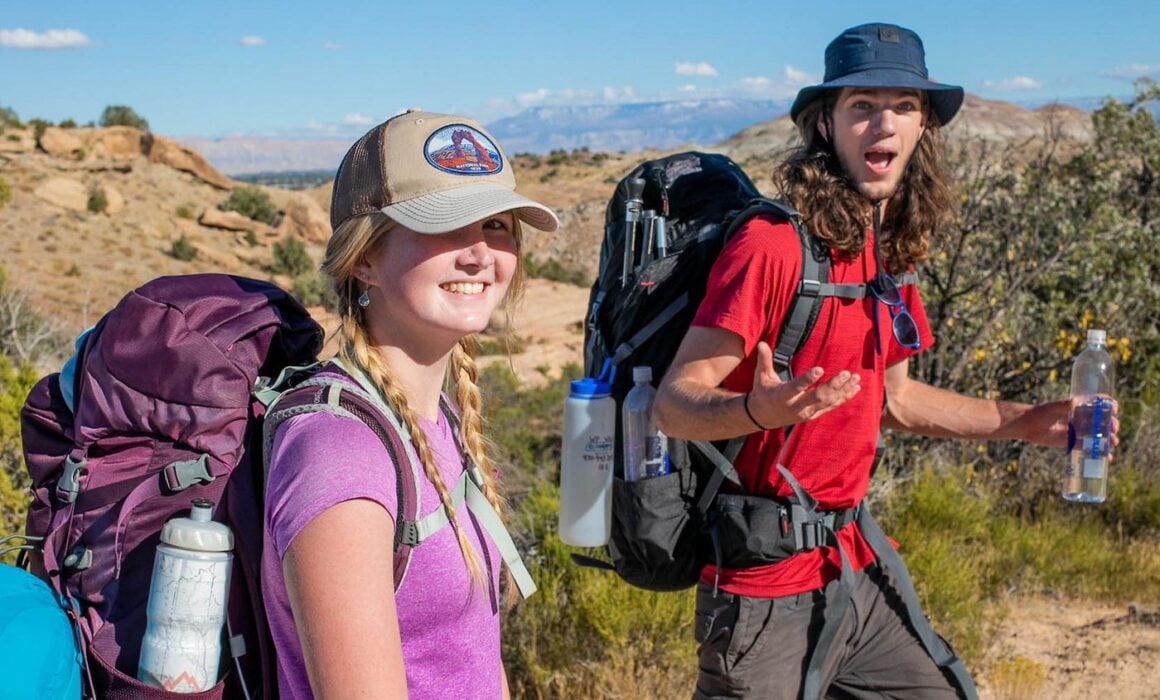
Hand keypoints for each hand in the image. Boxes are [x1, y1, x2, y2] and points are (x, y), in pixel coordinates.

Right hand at [746, 341, 860, 428]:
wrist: (763, 417)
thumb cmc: (763, 392)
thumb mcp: (761, 376)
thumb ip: (764, 360)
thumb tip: (762, 343)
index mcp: (782, 396)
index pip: (796, 387)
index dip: (808, 379)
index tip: (820, 369)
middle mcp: (796, 406)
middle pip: (818, 396)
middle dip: (833, 385)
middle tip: (845, 373)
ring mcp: (807, 413)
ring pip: (828, 402)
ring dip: (843, 390)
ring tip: (855, 378)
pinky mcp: (814, 415)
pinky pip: (832, 406)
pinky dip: (844, 397)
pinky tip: (855, 388)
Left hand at [1021, 397, 1120, 451]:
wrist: (1029, 427)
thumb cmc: (1040, 413)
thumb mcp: (1053, 408)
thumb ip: (1063, 405)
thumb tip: (1074, 402)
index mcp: (1079, 407)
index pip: (1099, 403)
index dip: (1109, 404)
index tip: (1114, 409)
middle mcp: (1082, 419)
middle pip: (1102, 421)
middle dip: (1111, 425)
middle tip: (1114, 429)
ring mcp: (1079, 431)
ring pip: (1098, 435)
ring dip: (1109, 439)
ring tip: (1113, 443)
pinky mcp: (1073, 442)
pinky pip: (1089, 448)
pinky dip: (1099, 452)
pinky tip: (1108, 457)